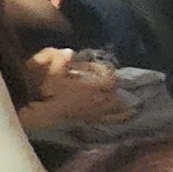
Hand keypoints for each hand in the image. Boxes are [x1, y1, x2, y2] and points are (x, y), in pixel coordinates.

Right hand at [18, 48, 133, 130]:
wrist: (45, 115)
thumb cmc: (49, 94)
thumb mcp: (52, 75)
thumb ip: (59, 62)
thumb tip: (68, 51)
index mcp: (91, 88)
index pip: (109, 79)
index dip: (107, 73)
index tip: (101, 69)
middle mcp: (97, 101)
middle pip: (114, 95)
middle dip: (113, 90)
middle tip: (108, 85)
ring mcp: (95, 112)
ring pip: (115, 109)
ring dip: (120, 104)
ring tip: (127, 104)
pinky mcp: (90, 120)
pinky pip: (109, 120)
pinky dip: (118, 118)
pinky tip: (126, 117)